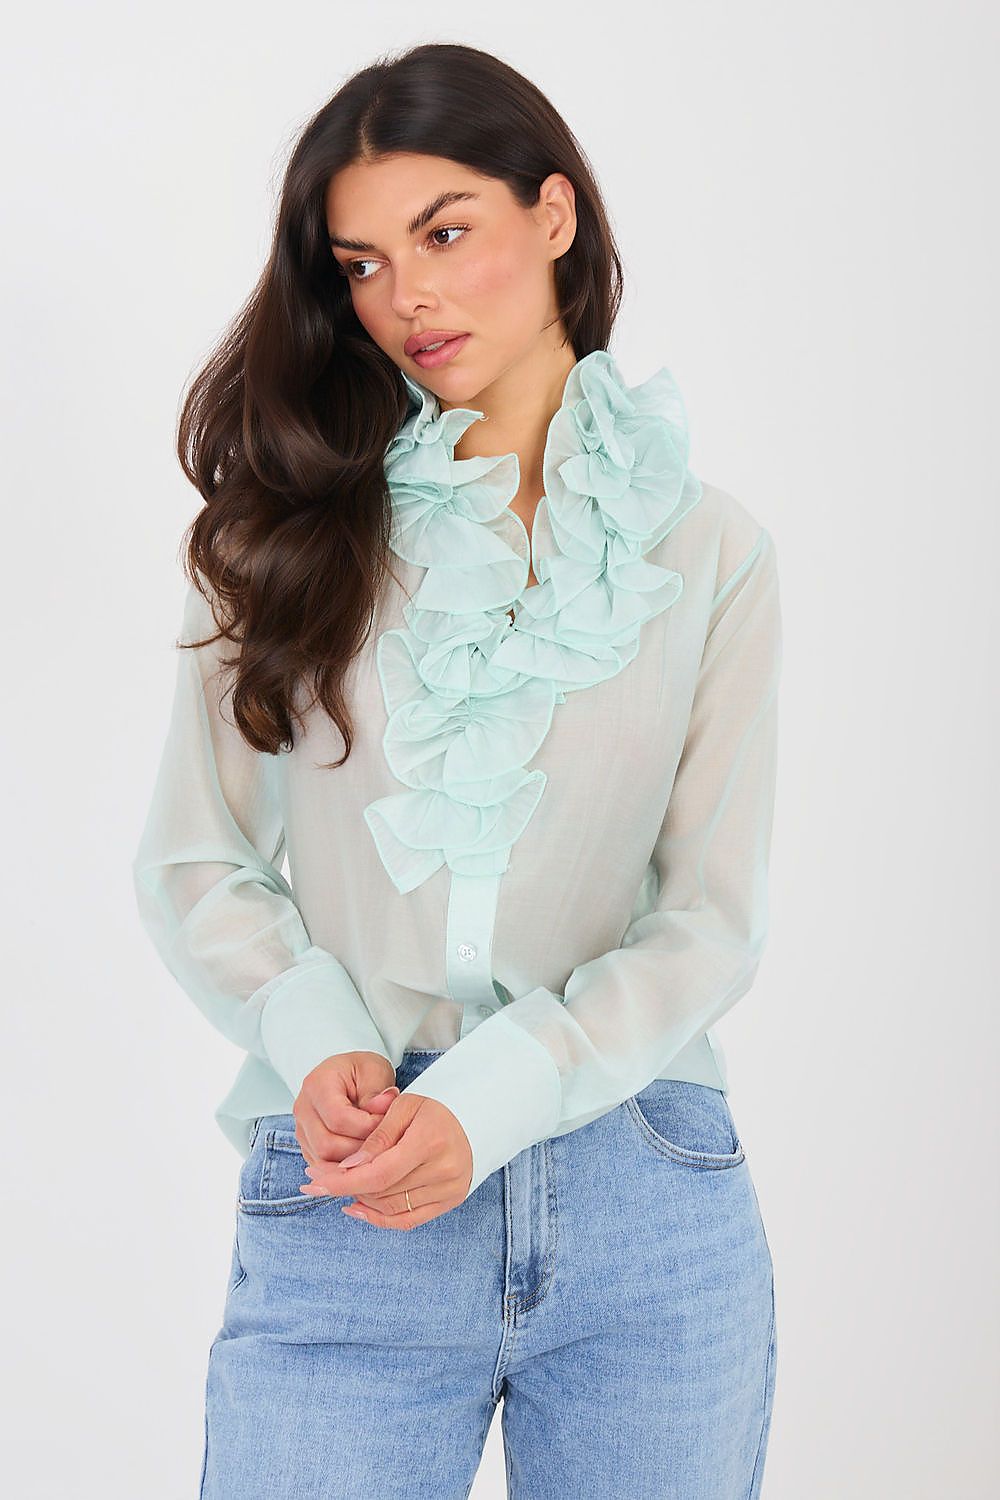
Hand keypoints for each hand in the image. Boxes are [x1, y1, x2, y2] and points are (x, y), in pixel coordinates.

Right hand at [291, 1051, 400, 1170]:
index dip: (366, 1127)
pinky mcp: (306, 1145)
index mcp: (317, 1085)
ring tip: (374, 1147)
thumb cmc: (360, 1071)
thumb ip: (378, 1093)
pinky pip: (322, 1167)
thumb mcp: (374, 1070)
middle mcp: (303, 1109)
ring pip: (323, 1160)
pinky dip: (344, 1166)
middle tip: (382, 1140)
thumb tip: (381, 1109)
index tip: (387, 1124)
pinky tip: (362, 1156)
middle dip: (359, 1148)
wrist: (347, 1075)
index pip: (338, 1119)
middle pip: (326, 1145)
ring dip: (352, 1160)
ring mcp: (301, 1129)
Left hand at [298, 1091, 472, 1229]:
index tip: (315, 1178)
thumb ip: (377, 1136)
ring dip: (359, 1199)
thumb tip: (348, 1167)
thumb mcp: (404, 1107)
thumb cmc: (435, 1108)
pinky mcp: (449, 1201)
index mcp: (430, 1141)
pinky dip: (379, 1218)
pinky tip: (357, 1206)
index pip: (379, 1172)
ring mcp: (448, 1190)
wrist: (475, 1119)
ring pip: (390, 1207)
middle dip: (344, 1186)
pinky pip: (407, 1220)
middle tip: (316, 1178)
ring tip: (337, 1186)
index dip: (344, 1180)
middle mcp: (443, 1170)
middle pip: (382, 1191)